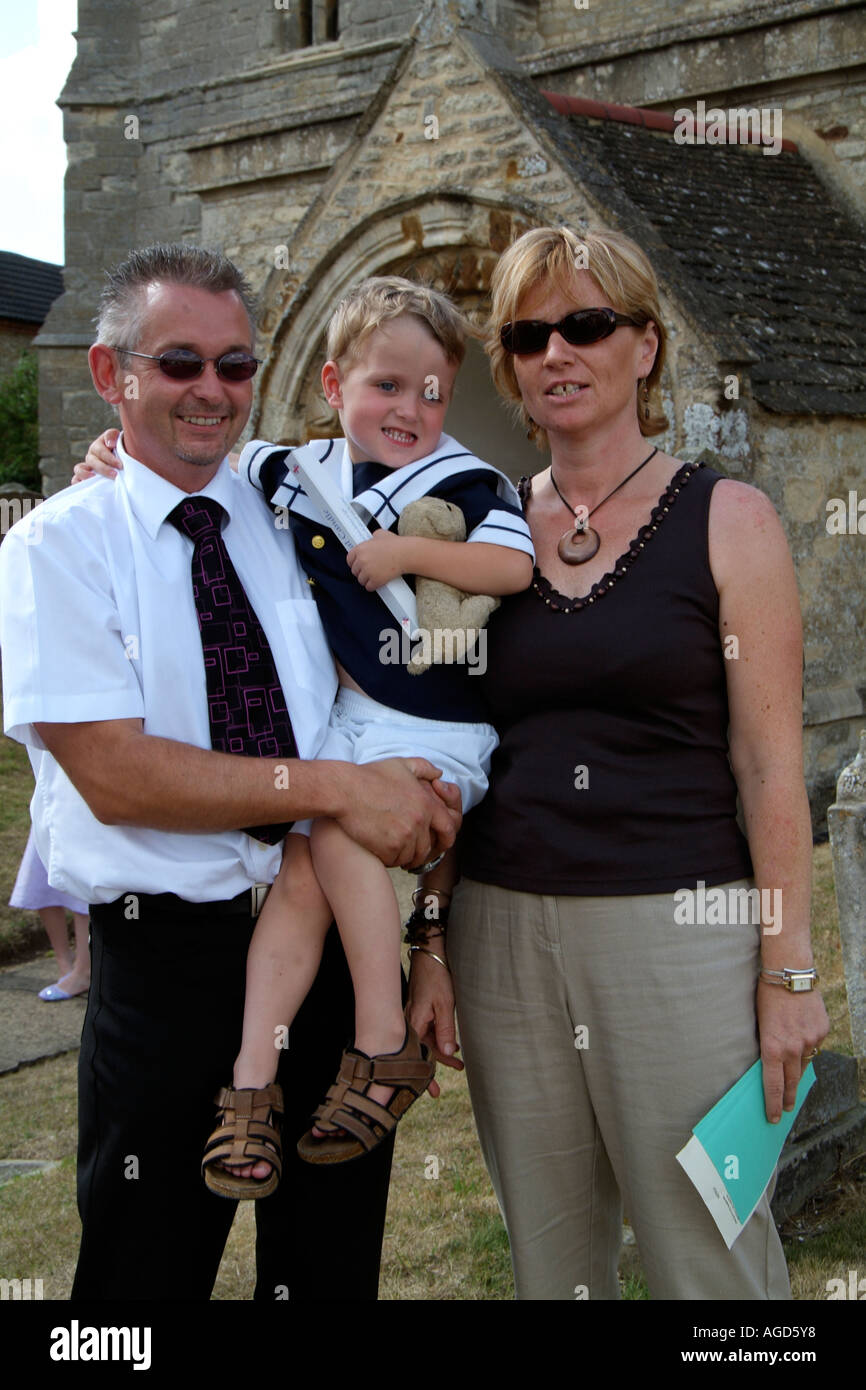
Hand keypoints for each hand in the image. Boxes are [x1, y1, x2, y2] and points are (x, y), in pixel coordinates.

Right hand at [72, 428, 121, 483]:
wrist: (123, 464)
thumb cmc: (122, 451)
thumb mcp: (118, 440)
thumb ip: (112, 436)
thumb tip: (110, 444)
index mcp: (98, 447)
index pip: (100, 450)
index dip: (109, 458)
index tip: (120, 465)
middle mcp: (90, 457)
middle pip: (91, 461)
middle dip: (103, 468)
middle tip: (115, 475)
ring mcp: (86, 469)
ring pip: (78, 469)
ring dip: (85, 474)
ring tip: (94, 478)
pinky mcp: (84, 479)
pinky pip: (76, 480)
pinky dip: (78, 483)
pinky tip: (88, 487)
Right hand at [336, 758, 460, 867]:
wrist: (343, 790)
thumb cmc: (369, 776)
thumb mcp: (401, 765)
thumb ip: (424, 768)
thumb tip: (439, 774)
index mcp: (426, 803)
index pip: (449, 828)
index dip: (446, 838)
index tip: (440, 844)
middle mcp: (419, 821)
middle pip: (428, 847)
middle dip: (421, 852)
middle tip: (411, 852)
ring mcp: (405, 836)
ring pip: (412, 856)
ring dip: (404, 855)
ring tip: (392, 849)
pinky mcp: (388, 848)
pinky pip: (395, 861)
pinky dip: (390, 858)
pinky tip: (380, 850)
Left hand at [347, 530, 409, 589]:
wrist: (406, 554)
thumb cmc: (396, 544)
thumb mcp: (381, 533)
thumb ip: (373, 536)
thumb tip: (372, 537)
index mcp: (360, 549)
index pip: (349, 560)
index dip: (355, 563)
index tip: (359, 565)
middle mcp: (361, 560)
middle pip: (355, 571)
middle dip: (361, 572)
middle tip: (370, 571)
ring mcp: (367, 571)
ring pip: (361, 580)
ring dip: (367, 580)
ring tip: (374, 576)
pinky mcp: (375, 580)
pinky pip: (369, 587)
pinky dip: (373, 586)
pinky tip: (378, 582)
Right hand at [406, 948, 462, 1098]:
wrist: (431, 953)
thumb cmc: (437, 976)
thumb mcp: (445, 1003)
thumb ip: (446, 1029)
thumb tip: (448, 1052)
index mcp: (414, 1021)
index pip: (420, 1054)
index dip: (428, 1072)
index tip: (434, 1090)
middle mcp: (411, 1020)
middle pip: (420, 1051)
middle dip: (430, 1069)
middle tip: (436, 1091)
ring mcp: (415, 1014)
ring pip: (424, 1041)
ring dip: (439, 1053)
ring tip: (457, 1064)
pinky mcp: (420, 1008)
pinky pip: (426, 1030)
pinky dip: (437, 1039)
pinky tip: (450, 1044)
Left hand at [757, 980, 827, 1122]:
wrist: (790, 974)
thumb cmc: (767, 996)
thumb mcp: (759, 1025)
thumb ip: (767, 1047)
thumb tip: (770, 1066)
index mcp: (772, 1048)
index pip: (773, 1085)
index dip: (773, 1104)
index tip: (773, 1117)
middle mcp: (792, 1048)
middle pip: (791, 1082)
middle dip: (787, 1098)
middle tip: (785, 1110)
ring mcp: (810, 1041)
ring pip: (804, 1065)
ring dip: (797, 1075)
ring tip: (792, 1086)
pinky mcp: (822, 1031)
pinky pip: (814, 1047)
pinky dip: (807, 1049)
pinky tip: (801, 1045)